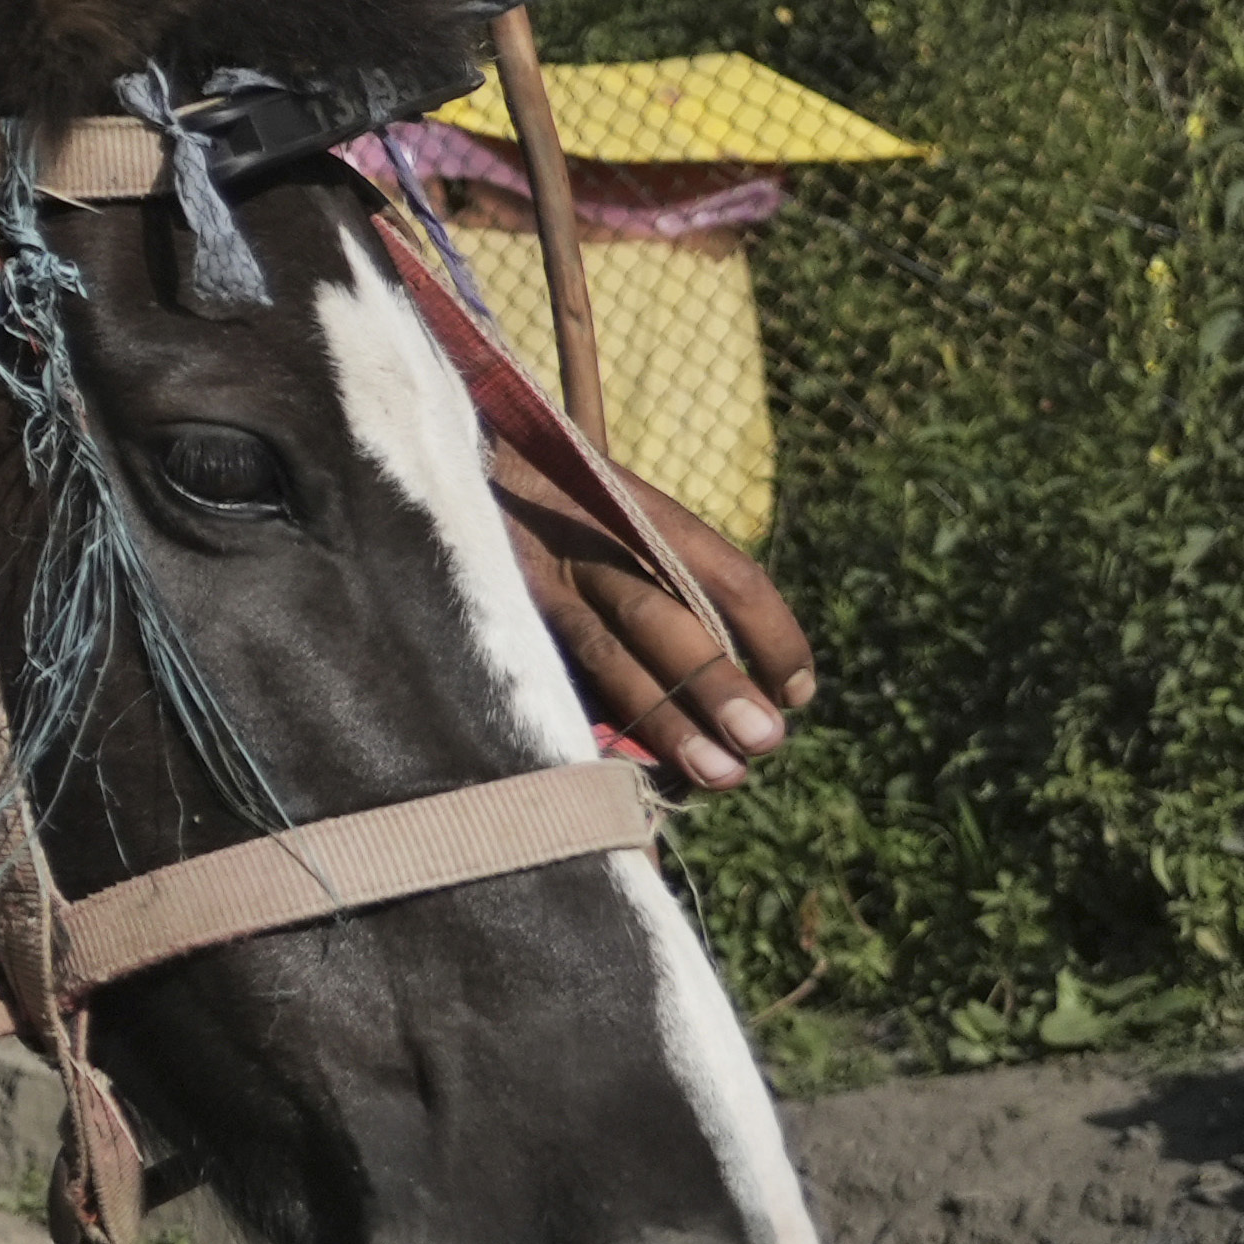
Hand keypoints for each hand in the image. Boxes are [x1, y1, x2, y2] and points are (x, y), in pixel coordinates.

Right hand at [495, 450, 815, 787]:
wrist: (444, 467)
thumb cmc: (549, 498)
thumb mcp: (610, 502)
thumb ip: (667, 566)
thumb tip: (755, 673)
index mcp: (629, 508)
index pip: (723, 573)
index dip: (773, 633)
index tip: (799, 689)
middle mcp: (582, 545)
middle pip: (659, 617)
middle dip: (716, 682)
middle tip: (767, 739)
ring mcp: (533, 584)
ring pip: (605, 658)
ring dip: (668, 722)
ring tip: (721, 775)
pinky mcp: (500, 617)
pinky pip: (558, 680)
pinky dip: (602, 728)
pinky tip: (637, 775)